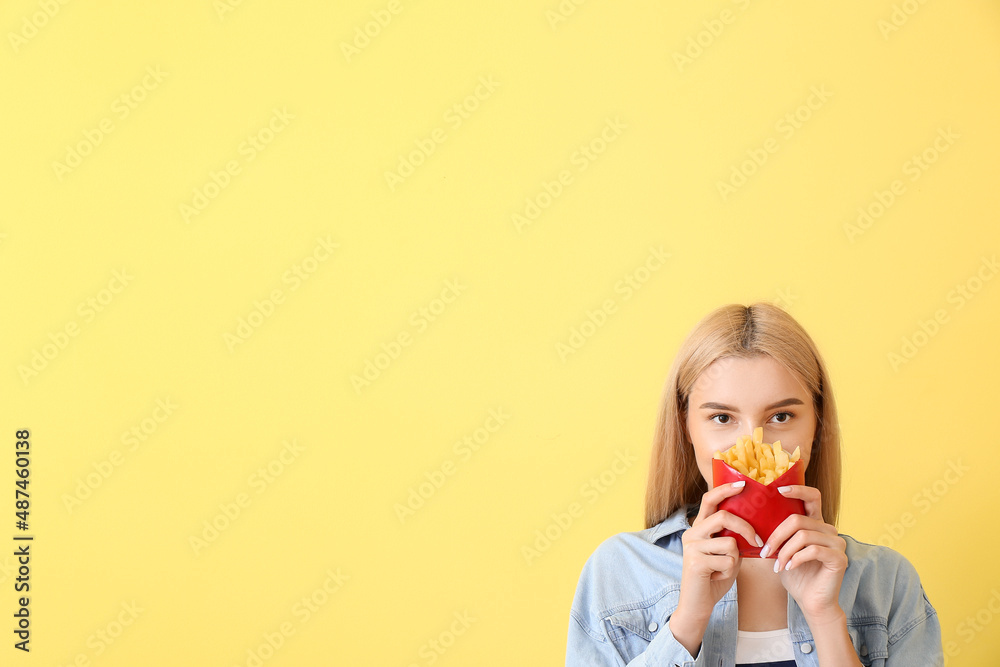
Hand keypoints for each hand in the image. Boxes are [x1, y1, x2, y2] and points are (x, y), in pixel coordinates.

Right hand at [676, 482, 763, 621]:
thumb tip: (755, 526)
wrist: (697, 605)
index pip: (710, 500)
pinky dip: (729, 571)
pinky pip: (727, 561)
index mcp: (698, 528)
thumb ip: (733, 538)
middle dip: (745, 527)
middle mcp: (691, 533)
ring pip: (729, 542)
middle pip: (723, 516)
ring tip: (724, 570)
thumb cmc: (714, 578)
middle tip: (757, 540)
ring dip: (735, 559)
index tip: (742, 484)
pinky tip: (718, 578)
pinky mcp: (695, 562)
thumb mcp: (726, 554)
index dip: (725, 490)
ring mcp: (692, 547)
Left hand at [763, 484, 847, 620]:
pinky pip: (813, 550)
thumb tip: (752, 516)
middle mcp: (829, 530)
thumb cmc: (794, 574)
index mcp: (815, 523)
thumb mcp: (781, 549)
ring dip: (784, 551)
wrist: (810, 601)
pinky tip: (788, 568)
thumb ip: (776, 533)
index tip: (779, 490)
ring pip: (803, 535)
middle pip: (798, 519)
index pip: (812, 496)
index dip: (797, 489)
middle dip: (776, 535)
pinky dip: (796, 558)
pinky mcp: (840, 558)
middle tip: (765, 551)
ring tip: (777, 564)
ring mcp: (837, 543)